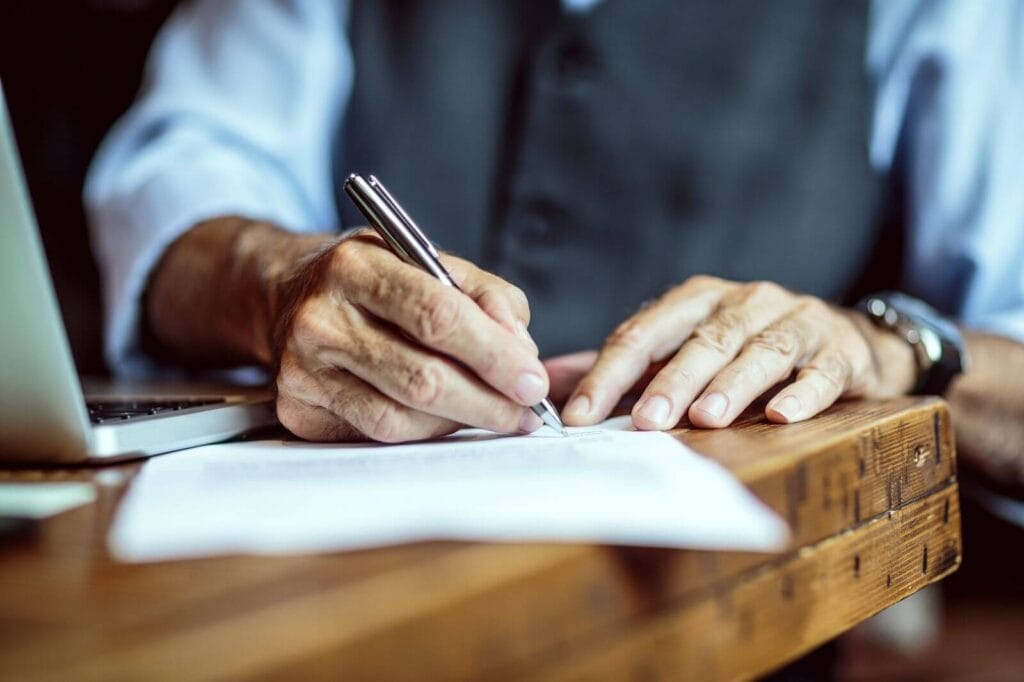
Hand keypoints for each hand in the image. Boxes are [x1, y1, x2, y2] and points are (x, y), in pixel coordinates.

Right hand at [271, 230, 548, 441]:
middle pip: (421, 377)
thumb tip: (522, 351)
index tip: (532, 380)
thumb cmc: (374, 282)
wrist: (289, 295)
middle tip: (526, 412)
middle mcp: (320, 317)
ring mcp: (302, 369)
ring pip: (401, 418)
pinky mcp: (298, 409)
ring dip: (460, 421)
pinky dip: (425, 432)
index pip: (437, 315)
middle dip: (488, 401)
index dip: (493, 354)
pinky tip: (446, 418)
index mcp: (356, 265)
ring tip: (492, 413)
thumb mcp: (430, 263)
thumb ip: (487, 297)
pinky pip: (378, 435)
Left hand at [562, 276, 916, 428]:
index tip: (581, 416)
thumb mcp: (684, 347)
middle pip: (704, 340)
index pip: (644, 333)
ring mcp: (798, 321)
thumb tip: (553, 382)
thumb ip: (626, 365)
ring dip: (732, 385)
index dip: (611, 374)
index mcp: (698, 300)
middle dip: (671, 382)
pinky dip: (803, 392)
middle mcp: (746, 301)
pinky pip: (823, 371)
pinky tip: (783, 416)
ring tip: (707, 419)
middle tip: (646, 422)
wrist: (847, 341)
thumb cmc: (747, 349)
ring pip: (761, 351)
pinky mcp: (842, 350)